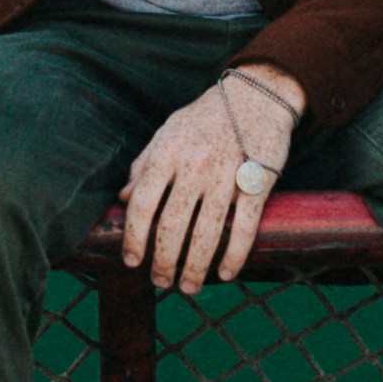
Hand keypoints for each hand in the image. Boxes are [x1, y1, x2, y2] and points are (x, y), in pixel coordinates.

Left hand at [116, 71, 301, 298]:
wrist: (257, 95)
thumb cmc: (206, 117)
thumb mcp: (168, 132)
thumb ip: (144, 164)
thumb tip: (124, 200)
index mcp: (168, 153)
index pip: (143, 204)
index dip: (134, 238)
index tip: (132, 261)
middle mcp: (195, 165)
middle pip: (172, 225)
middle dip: (164, 262)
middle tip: (161, 281)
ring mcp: (227, 175)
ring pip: (207, 233)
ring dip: (195, 267)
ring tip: (188, 287)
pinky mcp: (258, 183)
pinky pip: (244, 227)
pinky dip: (234, 255)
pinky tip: (225, 273)